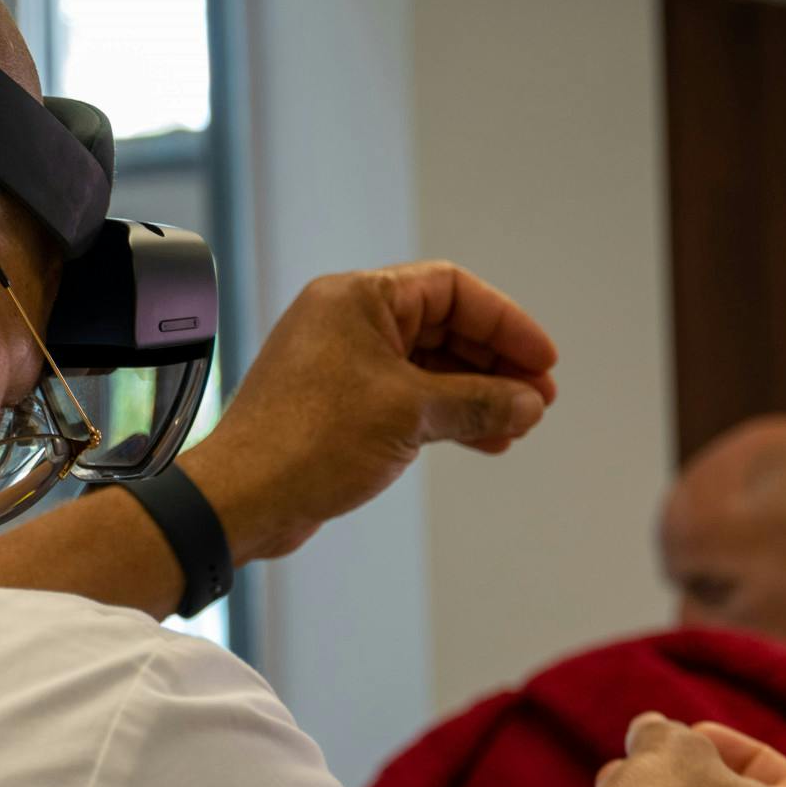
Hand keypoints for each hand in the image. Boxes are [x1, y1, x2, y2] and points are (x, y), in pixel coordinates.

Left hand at [179, 263, 557, 561]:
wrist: (243, 497)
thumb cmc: (307, 441)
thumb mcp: (410, 415)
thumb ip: (478, 402)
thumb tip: (527, 403)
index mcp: (357, 298)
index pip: (450, 289)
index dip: (504, 322)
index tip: (542, 360)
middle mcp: (345, 321)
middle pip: (442, 326)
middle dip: (494, 363)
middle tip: (537, 398)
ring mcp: (339, 363)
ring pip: (426, 367)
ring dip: (475, 394)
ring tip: (517, 424)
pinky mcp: (336, 404)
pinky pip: (405, 397)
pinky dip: (444, 414)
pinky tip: (481, 439)